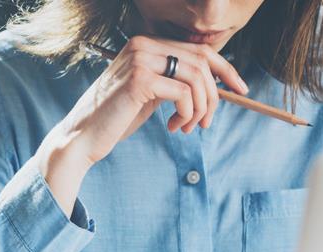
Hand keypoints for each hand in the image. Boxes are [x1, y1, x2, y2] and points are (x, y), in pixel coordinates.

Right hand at [60, 34, 247, 165]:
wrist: (82, 137)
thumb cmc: (115, 119)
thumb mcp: (150, 94)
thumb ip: (173, 82)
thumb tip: (211, 84)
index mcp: (145, 44)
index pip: (198, 49)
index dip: (225, 69)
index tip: (240, 88)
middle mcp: (142, 44)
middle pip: (202, 62)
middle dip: (214, 96)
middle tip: (207, 123)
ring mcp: (140, 60)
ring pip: (196, 78)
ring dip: (200, 109)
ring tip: (187, 128)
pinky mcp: (140, 80)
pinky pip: (183, 94)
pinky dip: (187, 115)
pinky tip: (173, 127)